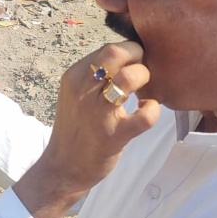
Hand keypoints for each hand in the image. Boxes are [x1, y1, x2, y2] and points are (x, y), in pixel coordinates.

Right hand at [13, 41, 159, 217]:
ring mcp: (98, 113)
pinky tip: (147, 110)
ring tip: (142, 92)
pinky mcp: (114, 135)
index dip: (127, 52)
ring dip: (144, 79)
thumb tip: (128, 56)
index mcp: (74, 77)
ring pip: (130, 78)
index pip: (107, 48)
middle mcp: (83, 91)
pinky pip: (145, 116)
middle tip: (140, 72)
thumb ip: (96, 75)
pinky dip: (153, 109)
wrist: (64, 168)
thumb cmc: (76, 128)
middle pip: (116, 53)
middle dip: (137, 56)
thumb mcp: (77, 94)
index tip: (133, 64)